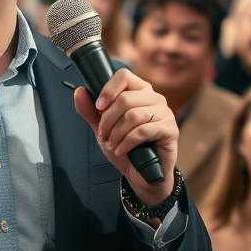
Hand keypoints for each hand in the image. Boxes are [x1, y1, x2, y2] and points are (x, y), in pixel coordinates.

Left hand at [74, 70, 177, 206]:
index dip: (108, 90)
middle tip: (103, 134)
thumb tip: (79, 91)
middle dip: (108, 120)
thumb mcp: (103, 128)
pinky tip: (120, 150)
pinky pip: (143, 130)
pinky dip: (126, 142)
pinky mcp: (170, 130)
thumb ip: (90, 111)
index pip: (124, 76)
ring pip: (133, 115)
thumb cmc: (125, 147)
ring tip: (112, 144)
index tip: (99, 107)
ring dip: (116, 133)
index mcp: (139, 91)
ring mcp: (165, 113)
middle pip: (125, 98)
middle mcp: (154, 98)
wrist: (142, 175)